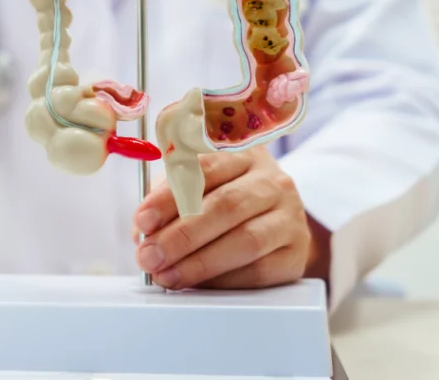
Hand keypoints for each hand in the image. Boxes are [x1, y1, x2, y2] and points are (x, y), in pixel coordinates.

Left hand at [132, 147, 319, 289]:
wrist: (273, 224)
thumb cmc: (222, 200)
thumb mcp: (194, 188)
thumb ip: (168, 203)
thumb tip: (142, 234)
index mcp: (242, 153)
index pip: (204, 169)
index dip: (170, 196)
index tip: (143, 221)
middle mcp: (272, 180)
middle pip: (226, 205)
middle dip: (181, 235)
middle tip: (150, 256)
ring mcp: (291, 216)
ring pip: (246, 239)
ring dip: (200, 262)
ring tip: (167, 275)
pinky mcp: (296, 252)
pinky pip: (260, 269)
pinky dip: (224, 279)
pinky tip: (199, 284)